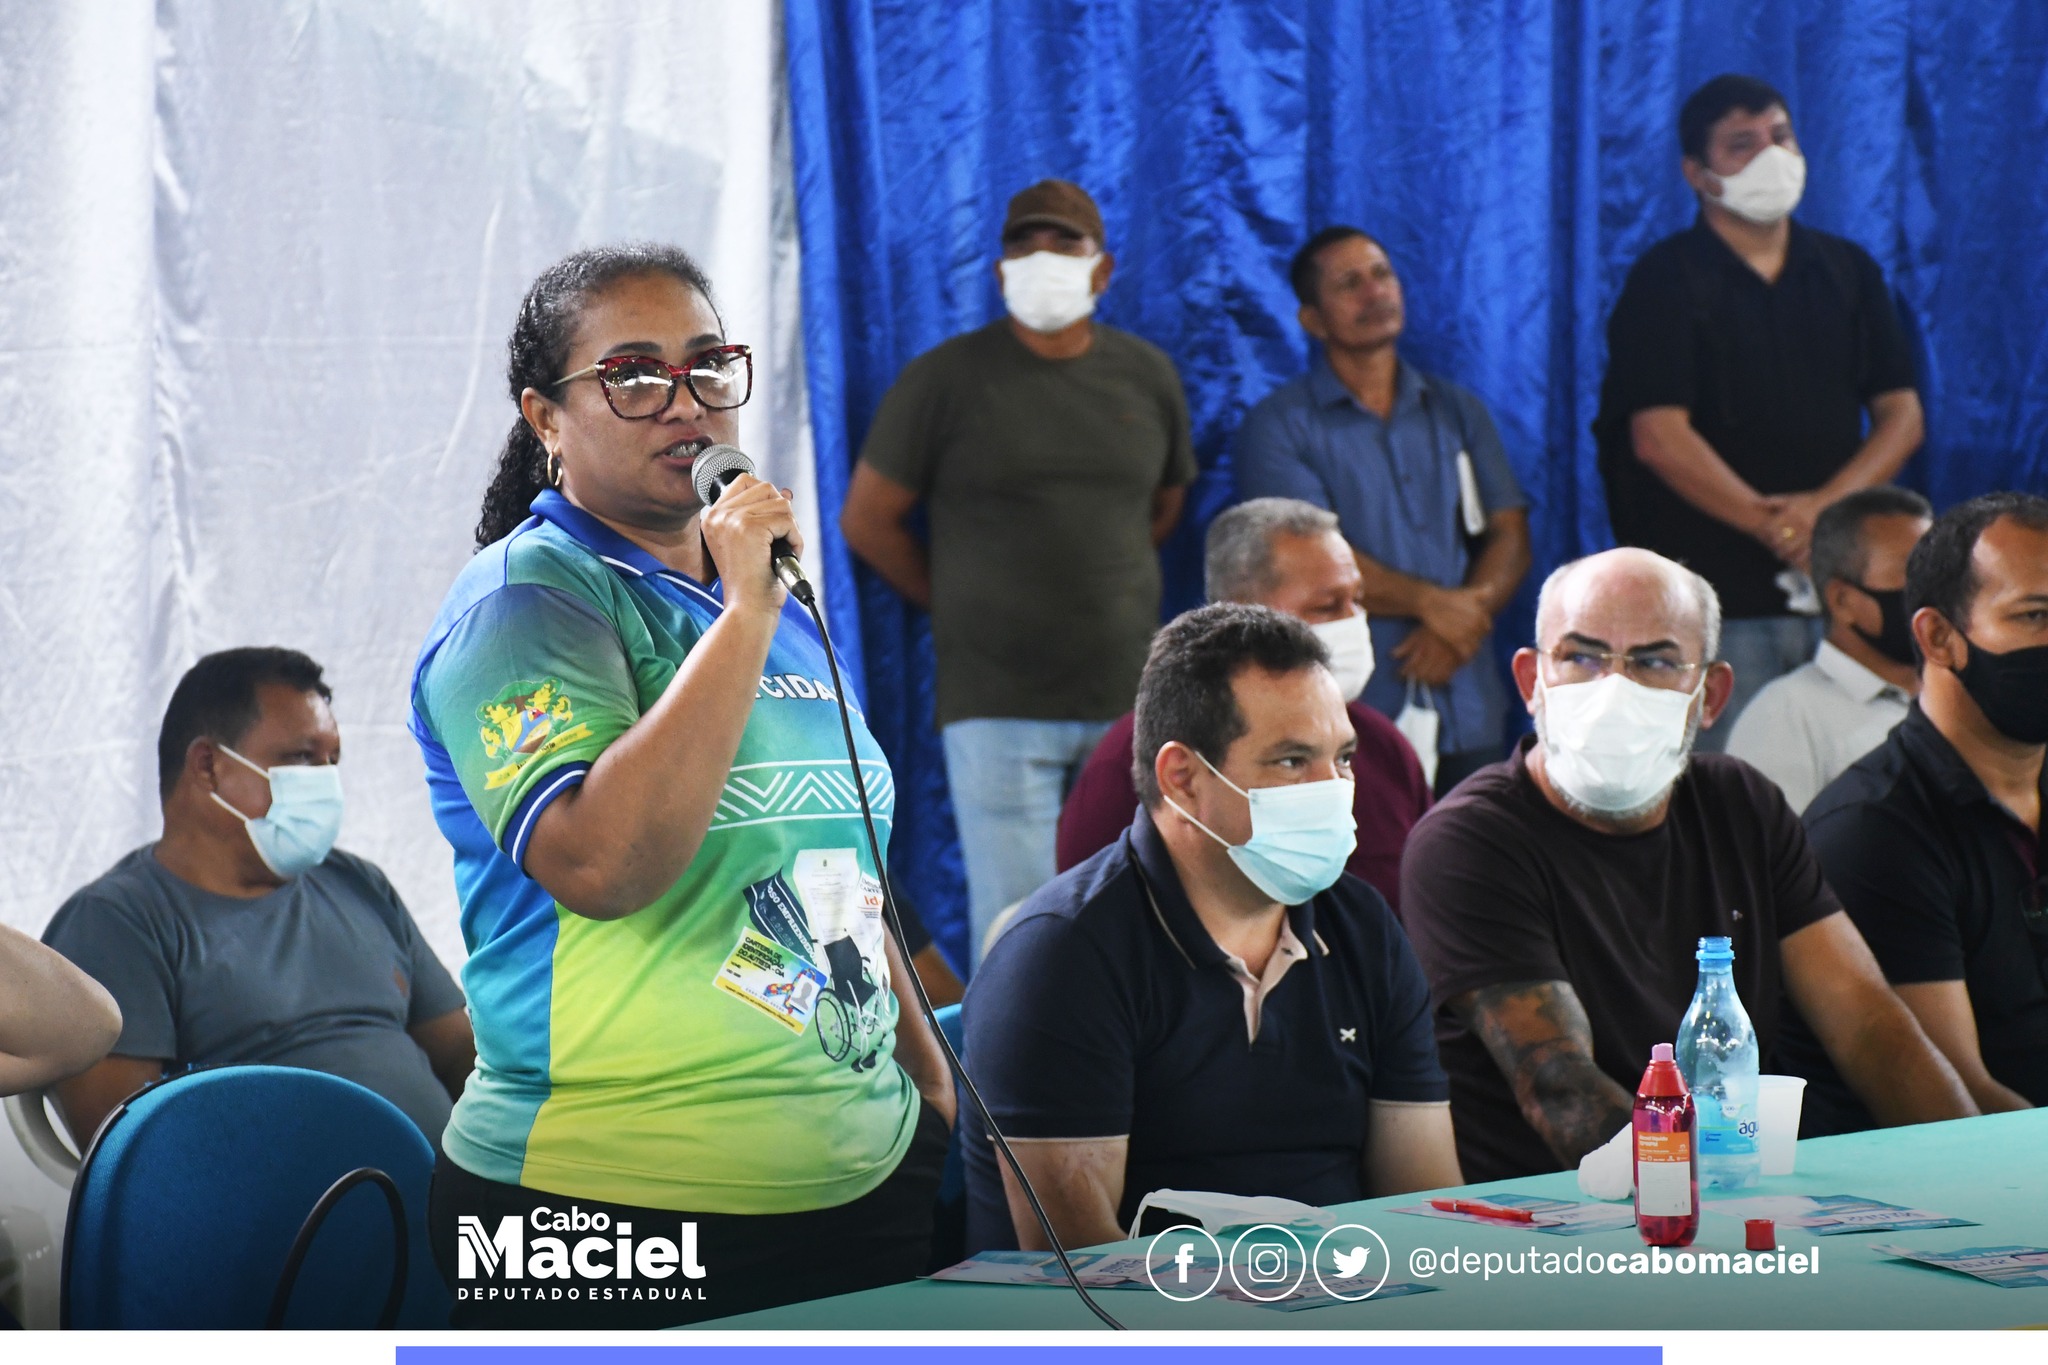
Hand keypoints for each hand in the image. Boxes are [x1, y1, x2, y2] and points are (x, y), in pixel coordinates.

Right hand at [700, 473, 801, 615]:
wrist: (748, 609)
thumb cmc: (753, 582)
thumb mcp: (754, 543)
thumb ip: (763, 514)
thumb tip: (786, 492)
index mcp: (713, 518)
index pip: (745, 481)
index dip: (767, 501)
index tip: (771, 528)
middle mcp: (717, 515)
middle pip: (766, 488)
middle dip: (781, 515)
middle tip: (778, 543)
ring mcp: (731, 520)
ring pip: (780, 503)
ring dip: (790, 529)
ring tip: (782, 552)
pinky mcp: (748, 528)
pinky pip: (787, 519)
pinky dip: (796, 539)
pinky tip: (787, 556)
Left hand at [1393, 626, 1463, 686]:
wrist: (1458, 622)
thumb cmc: (1435, 627)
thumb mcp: (1419, 632)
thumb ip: (1407, 644)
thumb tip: (1393, 656)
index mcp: (1424, 647)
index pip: (1411, 666)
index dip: (1403, 673)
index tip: (1399, 674)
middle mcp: (1435, 655)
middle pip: (1422, 675)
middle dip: (1414, 679)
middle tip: (1410, 679)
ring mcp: (1447, 659)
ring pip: (1434, 678)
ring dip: (1426, 682)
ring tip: (1422, 681)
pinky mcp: (1457, 662)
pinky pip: (1447, 676)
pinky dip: (1439, 681)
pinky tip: (1435, 681)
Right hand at [1417, 586, 1492, 659]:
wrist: (1431, 603)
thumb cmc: (1450, 597)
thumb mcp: (1467, 593)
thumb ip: (1482, 592)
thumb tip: (1492, 588)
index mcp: (1481, 613)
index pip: (1487, 627)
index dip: (1480, 629)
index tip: (1472, 629)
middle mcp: (1476, 623)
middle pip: (1480, 637)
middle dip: (1474, 638)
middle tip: (1464, 637)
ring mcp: (1466, 632)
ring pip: (1475, 646)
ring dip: (1470, 648)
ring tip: (1462, 646)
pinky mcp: (1455, 640)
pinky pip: (1466, 653)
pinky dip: (1465, 655)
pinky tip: (1459, 653)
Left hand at [1762, 491, 1827, 569]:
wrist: (1827, 500)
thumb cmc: (1805, 499)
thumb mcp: (1789, 498)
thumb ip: (1773, 501)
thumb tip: (1755, 503)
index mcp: (1790, 512)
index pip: (1773, 525)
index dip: (1767, 532)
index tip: (1763, 536)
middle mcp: (1798, 521)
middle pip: (1782, 537)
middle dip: (1776, 545)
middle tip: (1773, 551)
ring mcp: (1808, 528)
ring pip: (1793, 545)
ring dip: (1786, 553)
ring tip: (1782, 557)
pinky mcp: (1816, 533)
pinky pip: (1806, 547)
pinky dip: (1800, 555)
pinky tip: (1796, 559)